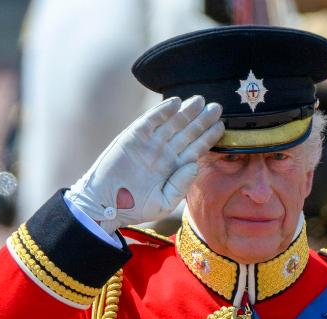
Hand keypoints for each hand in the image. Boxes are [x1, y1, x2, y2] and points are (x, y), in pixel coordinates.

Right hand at [66, 95, 223, 231]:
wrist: (105, 204)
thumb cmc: (135, 207)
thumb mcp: (163, 202)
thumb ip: (180, 185)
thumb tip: (194, 164)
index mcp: (174, 167)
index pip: (196, 148)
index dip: (208, 137)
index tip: (221, 126)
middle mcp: (164, 152)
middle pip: (187, 132)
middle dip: (202, 119)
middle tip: (216, 107)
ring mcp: (150, 143)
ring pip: (172, 123)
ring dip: (186, 112)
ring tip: (200, 101)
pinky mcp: (133, 137)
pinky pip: (150, 121)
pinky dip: (162, 111)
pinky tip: (176, 103)